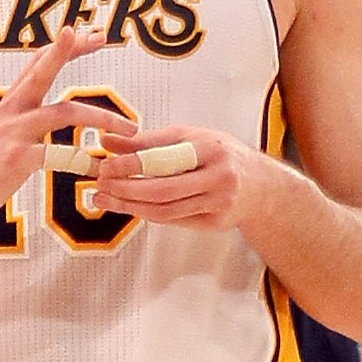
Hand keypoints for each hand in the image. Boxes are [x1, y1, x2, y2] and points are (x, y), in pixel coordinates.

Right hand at [0, 25, 114, 230]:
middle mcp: (12, 111)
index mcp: (11, 104)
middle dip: (69, 50)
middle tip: (98, 36)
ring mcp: (15, 133)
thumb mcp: (2, 134)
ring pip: (65, 112)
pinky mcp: (18, 158)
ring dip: (102, 118)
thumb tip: (45, 114)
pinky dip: (85, 164)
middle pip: (43, 70)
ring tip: (130, 128)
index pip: (37, 63)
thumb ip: (23, 119)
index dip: (62, 46)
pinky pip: (61, 157)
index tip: (88, 35)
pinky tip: (101, 171)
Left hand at [83, 117, 262, 227]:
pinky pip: (174, 221)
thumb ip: (149, 141)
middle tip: (100, 185)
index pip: (165, 157)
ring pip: (166, 211)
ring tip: (106, 199)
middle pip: (163, 189)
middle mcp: (218, 177)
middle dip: (126, 189)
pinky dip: (148, 214)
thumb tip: (109, 142)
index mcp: (211, 148)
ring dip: (131, 206)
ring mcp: (218, 204)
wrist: (261, 186)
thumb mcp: (190, 137)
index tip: (106, 165)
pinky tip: (130, 206)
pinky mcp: (215, 224)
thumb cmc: (221, 156)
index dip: (132, 163)